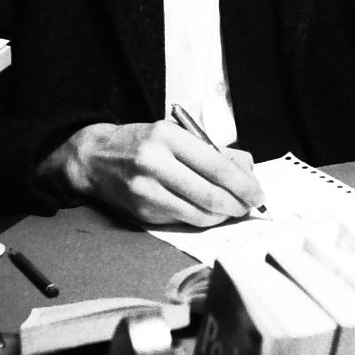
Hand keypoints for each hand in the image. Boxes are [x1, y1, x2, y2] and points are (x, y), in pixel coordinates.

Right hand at [45, 121, 266, 226]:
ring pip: (198, 214)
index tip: (258, 193)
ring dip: (222, 216)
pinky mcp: (142, 212)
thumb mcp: (176, 133)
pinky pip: (182, 221)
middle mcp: (155, 164)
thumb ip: (211, 150)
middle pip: (209, 195)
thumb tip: (247, 171)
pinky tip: (209, 212)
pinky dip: (202, 219)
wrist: (97, 158)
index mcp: (167, 137)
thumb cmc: (143, 143)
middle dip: (237, 205)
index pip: (215, 165)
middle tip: (250, 207)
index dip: (242, 184)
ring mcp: (146, 191)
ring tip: (232, 210)